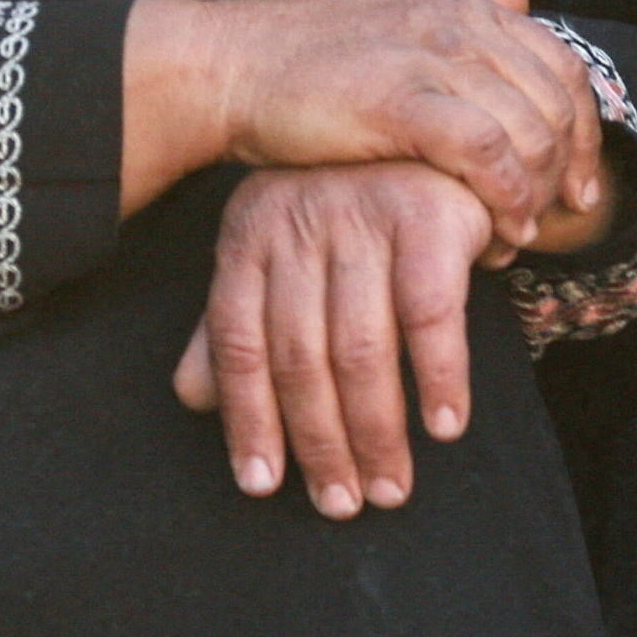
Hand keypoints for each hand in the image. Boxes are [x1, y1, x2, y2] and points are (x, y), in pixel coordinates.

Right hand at [130, 0, 606, 259]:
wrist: (231, 65)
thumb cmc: (301, 47)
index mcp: (461, 0)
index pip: (561, 63)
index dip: (582, 130)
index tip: (576, 183)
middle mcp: (457, 20)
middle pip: (555, 102)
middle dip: (565, 170)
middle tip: (550, 217)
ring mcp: (432, 55)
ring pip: (530, 131)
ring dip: (537, 194)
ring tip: (517, 232)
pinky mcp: (402, 99)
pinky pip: (489, 154)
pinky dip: (507, 198)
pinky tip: (499, 228)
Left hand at [173, 162, 500, 518]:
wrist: (430, 132)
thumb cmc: (349, 214)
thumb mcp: (282, 259)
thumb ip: (236, 326)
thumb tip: (192, 400)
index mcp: (249, 233)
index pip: (236, 341)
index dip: (247, 419)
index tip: (261, 484)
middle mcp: (298, 220)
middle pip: (299, 356)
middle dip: (320, 443)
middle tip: (342, 504)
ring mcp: (362, 214)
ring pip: (361, 347)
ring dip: (376, 431)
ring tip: (390, 488)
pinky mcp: (427, 214)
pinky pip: (431, 313)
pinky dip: (440, 377)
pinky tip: (443, 426)